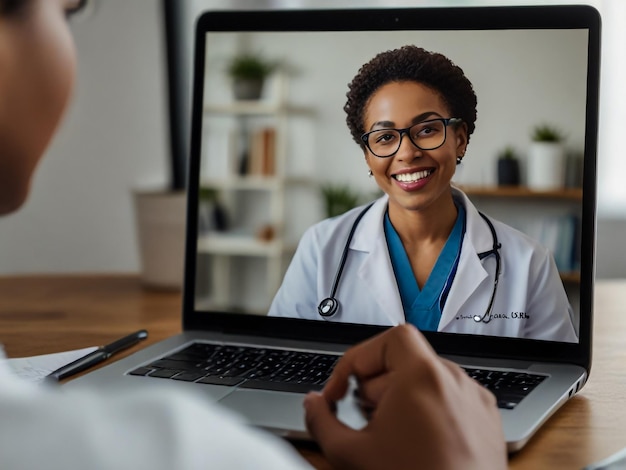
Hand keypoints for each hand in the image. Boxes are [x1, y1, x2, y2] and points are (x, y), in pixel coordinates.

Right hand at [303, 324, 506, 469]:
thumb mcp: (351, 455)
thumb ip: (321, 422)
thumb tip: (313, 404)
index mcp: (424, 377)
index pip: (391, 338)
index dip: (360, 357)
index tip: (346, 388)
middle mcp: (455, 381)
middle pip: (405, 361)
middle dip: (376, 386)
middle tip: (366, 419)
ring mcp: (475, 400)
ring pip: (427, 380)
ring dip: (401, 399)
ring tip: (392, 436)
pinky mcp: (487, 419)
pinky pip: (450, 398)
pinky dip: (428, 411)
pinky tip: (417, 444)